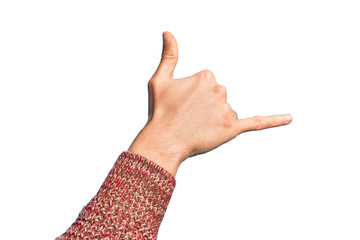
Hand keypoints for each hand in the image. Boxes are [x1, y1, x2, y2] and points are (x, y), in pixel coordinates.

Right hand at [128, 31, 291, 176]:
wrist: (164, 141)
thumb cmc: (161, 112)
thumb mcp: (160, 80)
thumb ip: (169, 55)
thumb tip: (169, 33)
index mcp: (206, 76)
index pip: (208, 83)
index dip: (195, 96)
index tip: (184, 104)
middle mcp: (220, 90)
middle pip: (219, 96)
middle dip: (205, 106)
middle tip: (189, 116)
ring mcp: (227, 110)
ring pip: (226, 111)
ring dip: (214, 119)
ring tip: (196, 126)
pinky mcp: (232, 128)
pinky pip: (256, 122)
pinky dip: (273, 120)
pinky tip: (288, 118)